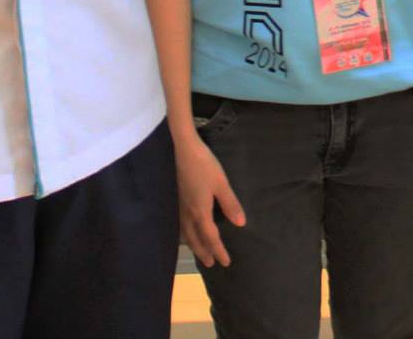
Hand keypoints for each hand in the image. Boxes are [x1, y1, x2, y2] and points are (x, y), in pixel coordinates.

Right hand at [175, 129, 245, 267]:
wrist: (177, 148)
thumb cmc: (202, 164)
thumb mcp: (221, 183)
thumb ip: (230, 203)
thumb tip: (241, 224)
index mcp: (200, 211)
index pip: (211, 237)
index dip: (219, 250)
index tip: (225, 262)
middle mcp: (187, 214)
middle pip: (195, 239)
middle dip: (204, 252)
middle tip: (210, 264)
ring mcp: (176, 207)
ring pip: (185, 233)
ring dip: (193, 244)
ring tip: (197, 251)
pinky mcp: (171, 199)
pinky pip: (178, 224)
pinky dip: (183, 233)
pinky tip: (183, 230)